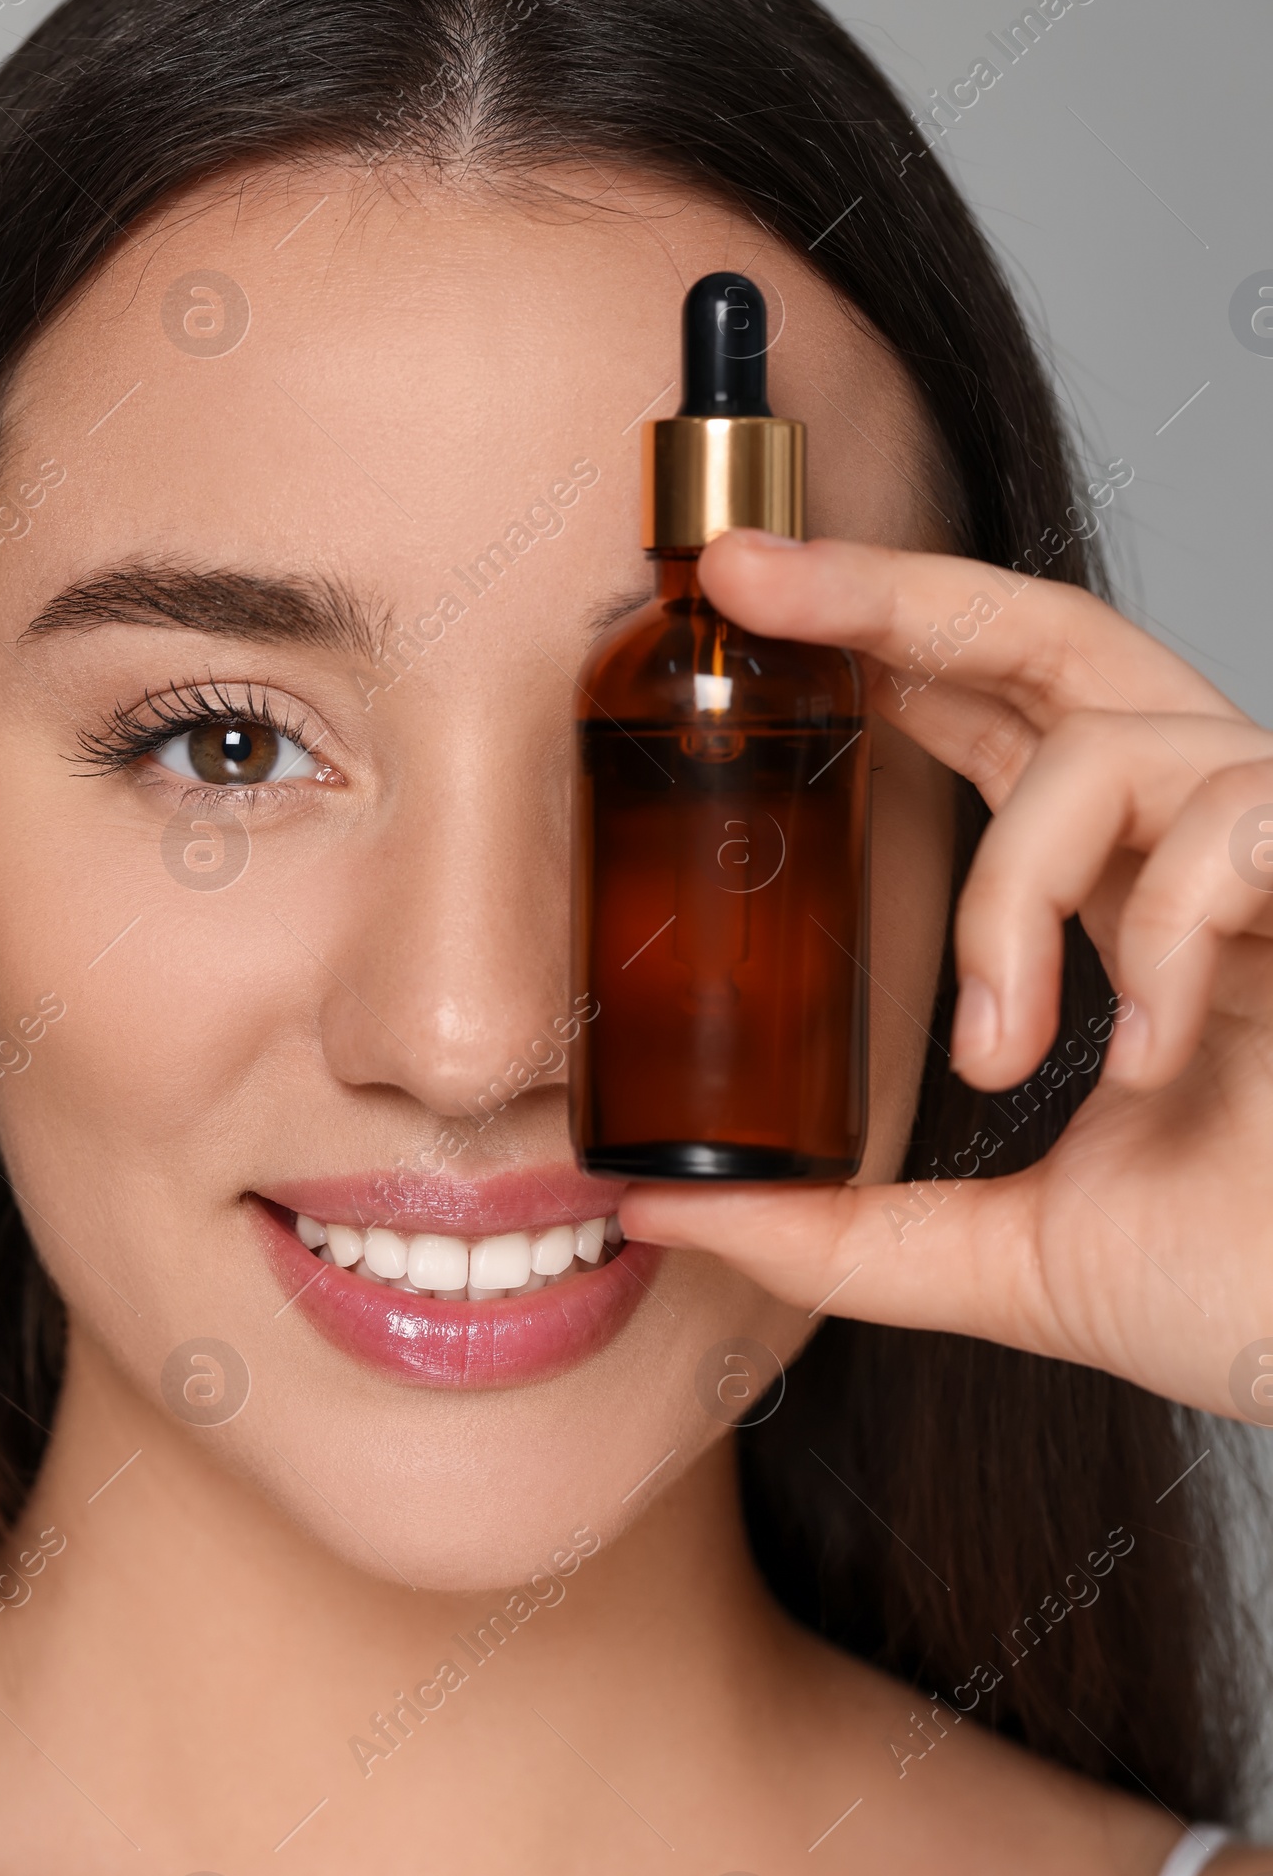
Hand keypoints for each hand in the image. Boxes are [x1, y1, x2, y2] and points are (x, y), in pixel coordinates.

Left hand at [618, 529, 1272, 1424]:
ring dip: (1010, 897)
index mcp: (1128, 904)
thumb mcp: (1000, 1259)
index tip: (739, 608)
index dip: (884, 649)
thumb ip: (839, 1230)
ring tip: (1004, 1056)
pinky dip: (1163, 944)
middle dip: (890, 588)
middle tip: (748, 580)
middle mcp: (1203, 847)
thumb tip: (660, 1210)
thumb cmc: (1243, 1295)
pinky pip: (1226, 824)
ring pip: (1105, 743)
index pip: (999, 728)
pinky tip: (1150, 1061)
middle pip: (1051, 635)